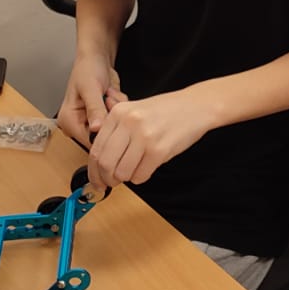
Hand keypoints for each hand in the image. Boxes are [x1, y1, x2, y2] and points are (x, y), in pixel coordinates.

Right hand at [56, 56, 127, 147]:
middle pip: (104, 135)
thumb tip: (96, 128)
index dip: (105, 132)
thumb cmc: (87, 69)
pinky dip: (120, 106)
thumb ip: (94, 108)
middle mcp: (79, 124)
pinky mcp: (104, 115)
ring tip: (108, 93)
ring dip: (116, 109)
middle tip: (107, 97)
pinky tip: (112, 94)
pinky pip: (119, 119)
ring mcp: (93, 120)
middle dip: (111, 116)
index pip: (89, 141)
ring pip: (114, 127)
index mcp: (69, 121)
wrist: (97, 57)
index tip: (110, 113)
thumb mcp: (90, 88)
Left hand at [87, 87, 211, 188]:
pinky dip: (140, 177)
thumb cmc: (166, 110)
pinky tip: (146, 168)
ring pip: (122, 173)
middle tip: (110, 183)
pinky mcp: (159, 150)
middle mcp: (129, 123)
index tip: (96, 179)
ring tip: (133, 171)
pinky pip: (140, 176)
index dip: (93, 170)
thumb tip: (97, 158)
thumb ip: (114, 128)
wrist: (195, 106)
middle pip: (105, 163)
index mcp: (119, 113)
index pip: (96, 149)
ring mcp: (144, 136)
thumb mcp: (135, 109)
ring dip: (126, 178)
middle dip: (106, 179)